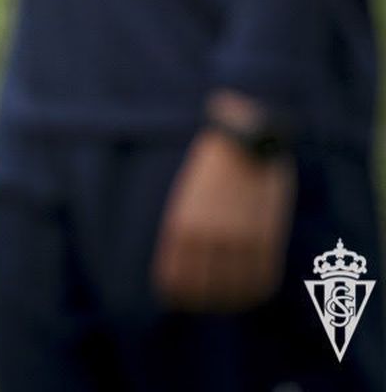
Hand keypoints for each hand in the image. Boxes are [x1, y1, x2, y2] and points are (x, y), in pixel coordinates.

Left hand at [153, 95, 295, 311]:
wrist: (245, 139)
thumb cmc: (211, 169)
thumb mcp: (184, 199)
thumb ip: (185, 234)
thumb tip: (182, 271)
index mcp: (180, 225)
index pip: (174, 280)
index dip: (177, 296)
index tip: (180, 299)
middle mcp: (207, 236)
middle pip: (203, 291)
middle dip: (202, 302)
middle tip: (205, 302)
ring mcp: (239, 238)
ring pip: (234, 291)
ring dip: (231, 302)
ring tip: (229, 302)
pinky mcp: (266, 236)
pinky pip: (262, 279)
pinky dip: (256, 293)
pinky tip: (252, 293)